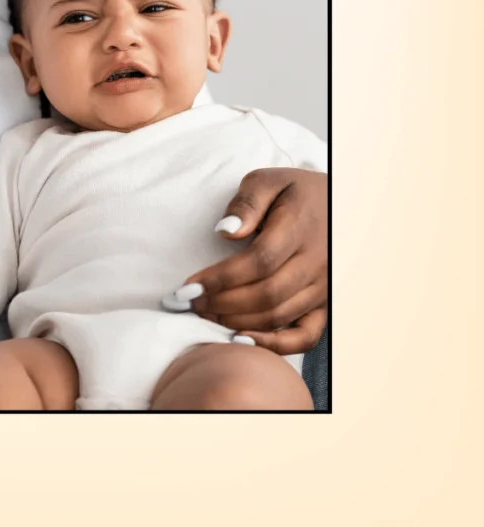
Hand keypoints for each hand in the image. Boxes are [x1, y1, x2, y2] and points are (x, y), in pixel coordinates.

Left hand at [172, 168, 327, 354]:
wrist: (339, 204)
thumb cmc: (294, 192)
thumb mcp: (268, 180)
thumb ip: (246, 203)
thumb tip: (226, 232)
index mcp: (300, 229)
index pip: (258, 262)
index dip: (221, 278)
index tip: (188, 286)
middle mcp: (316, 263)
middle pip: (266, 294)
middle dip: (221, 303)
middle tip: (190, 303)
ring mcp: (323, 287)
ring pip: (278, 315)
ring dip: (237, 321)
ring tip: (204, 314)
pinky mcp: (324, 304)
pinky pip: (305, 336)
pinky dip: (274, 345)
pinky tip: (241, 341)